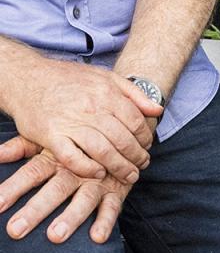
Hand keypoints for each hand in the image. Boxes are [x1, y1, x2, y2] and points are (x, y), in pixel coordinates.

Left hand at [0, 140, 131, 243]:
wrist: (122, 127)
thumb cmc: (78, 138)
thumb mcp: (50, 139)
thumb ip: (22, 147)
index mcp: (56, 158)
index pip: (31, 173)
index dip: (13, 188)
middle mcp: (76, 170)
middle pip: (54, 190)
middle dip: (35, 210)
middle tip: (16, 230)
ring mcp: (97, 180)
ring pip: (83, 199)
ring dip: (71, 217)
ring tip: (55, 236)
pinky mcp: (117, 189)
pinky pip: (113, 206)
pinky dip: (106, 221)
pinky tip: (97, 238)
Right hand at [10, 58, 160, 182]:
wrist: (29, 78)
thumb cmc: (70, 79)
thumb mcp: (106, 77)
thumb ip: (134, 93)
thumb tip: (158, 109)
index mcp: (106, 93)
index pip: (135, 121)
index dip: (145, 138)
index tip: (147, 148)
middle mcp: (91, 108)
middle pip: (122, 138)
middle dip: (136, 157)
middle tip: (141, 166)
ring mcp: (70, 122)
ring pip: (102, 150)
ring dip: (119, 167)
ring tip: (128, 175)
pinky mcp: (51, 135)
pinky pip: (72, 157)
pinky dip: (87, 168)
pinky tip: (98, 173)